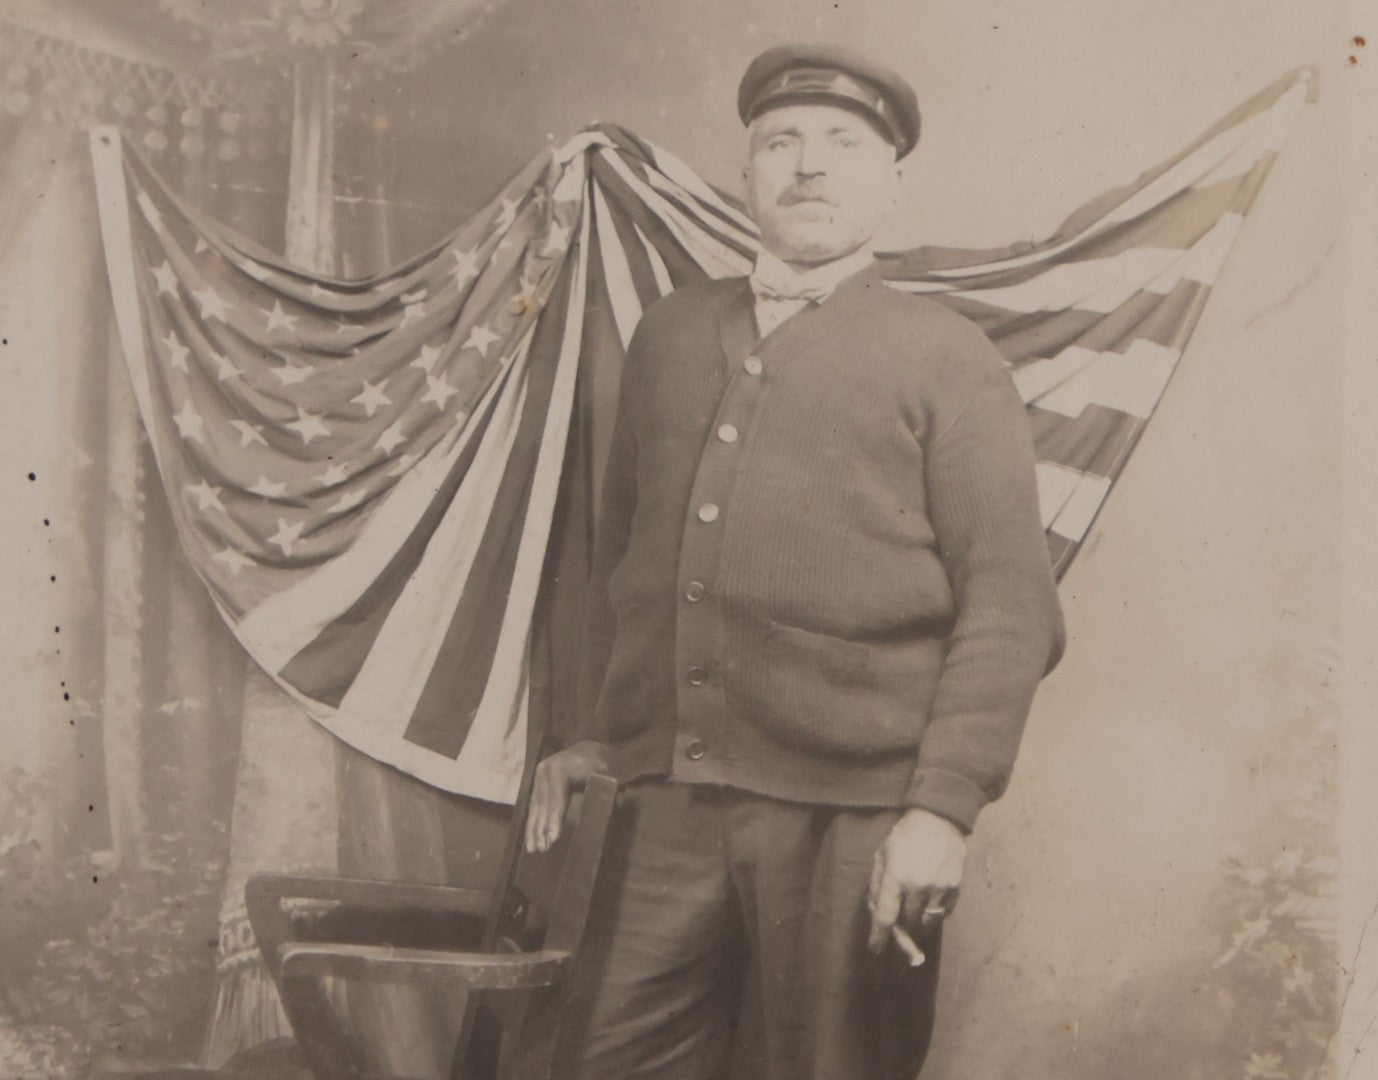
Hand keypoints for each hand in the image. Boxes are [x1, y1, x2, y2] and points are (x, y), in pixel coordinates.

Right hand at [523, 741, 610, 853]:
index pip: (556, 798)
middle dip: (542, 828)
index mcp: (562, 767)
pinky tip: (531, 838)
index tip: (553, 839)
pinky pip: (535, 805)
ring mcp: (540, 776)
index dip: (554, 819)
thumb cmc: (605, 766)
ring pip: (536, 807)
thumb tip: (612, 808)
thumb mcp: (608, 776)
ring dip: (534, 829)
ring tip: (533, 849)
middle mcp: (546, 770)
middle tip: (543, 849)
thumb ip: (606, 792)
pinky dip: (534, 822)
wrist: (596, 752)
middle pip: (544, 805)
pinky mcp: (539, 783)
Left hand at [867, 808, 966, 953]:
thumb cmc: (905, 836)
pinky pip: (944, 914)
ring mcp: (939, 887)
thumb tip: (874, 910)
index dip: (879, 938)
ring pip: (927, 923)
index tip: (876, 951)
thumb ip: (876, 882)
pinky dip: (935, 915)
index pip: (885, 917)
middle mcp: (917, 885)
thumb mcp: (882, 854)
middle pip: (907, 924)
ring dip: (918, 926)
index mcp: (895, 876)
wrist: (938, 819)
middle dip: (900, 932)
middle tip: (898, 934)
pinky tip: (930, 905)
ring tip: (914, 921)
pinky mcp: (955, 888)